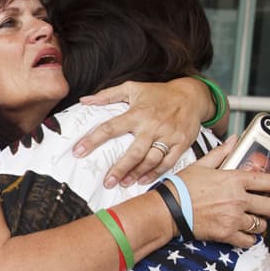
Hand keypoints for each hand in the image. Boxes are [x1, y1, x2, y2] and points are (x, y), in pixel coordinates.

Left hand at [72, 79, 213, 187]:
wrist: (191, 96)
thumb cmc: (158, 93)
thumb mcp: (132, 88)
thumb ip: (108, 95)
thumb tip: (84, 100)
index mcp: (137, 113)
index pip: (110, 128)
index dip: (93, 140)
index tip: (78, 152)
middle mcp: (152, 125)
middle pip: (133, 152)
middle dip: (119, 169)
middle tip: (107, 182)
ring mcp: (168, 136)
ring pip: (151, 160)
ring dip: (136, 174)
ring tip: (123, 183)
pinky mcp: (181, 143)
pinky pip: (168, 162)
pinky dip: (156, 174)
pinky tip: (144, 180)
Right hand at [176, 139, 269, 248]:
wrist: (167, 210)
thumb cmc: (180, 189)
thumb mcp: (201, 165)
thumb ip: (221, 153)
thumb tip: (233, 141)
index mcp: (234, 180)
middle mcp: (238, 199)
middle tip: (266, 208)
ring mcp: (233, 217)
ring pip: (262, 225)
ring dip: (259, 224)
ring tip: (252, 221)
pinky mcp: (226, 233)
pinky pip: (249, 240)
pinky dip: (249, 239)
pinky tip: (244, 234)